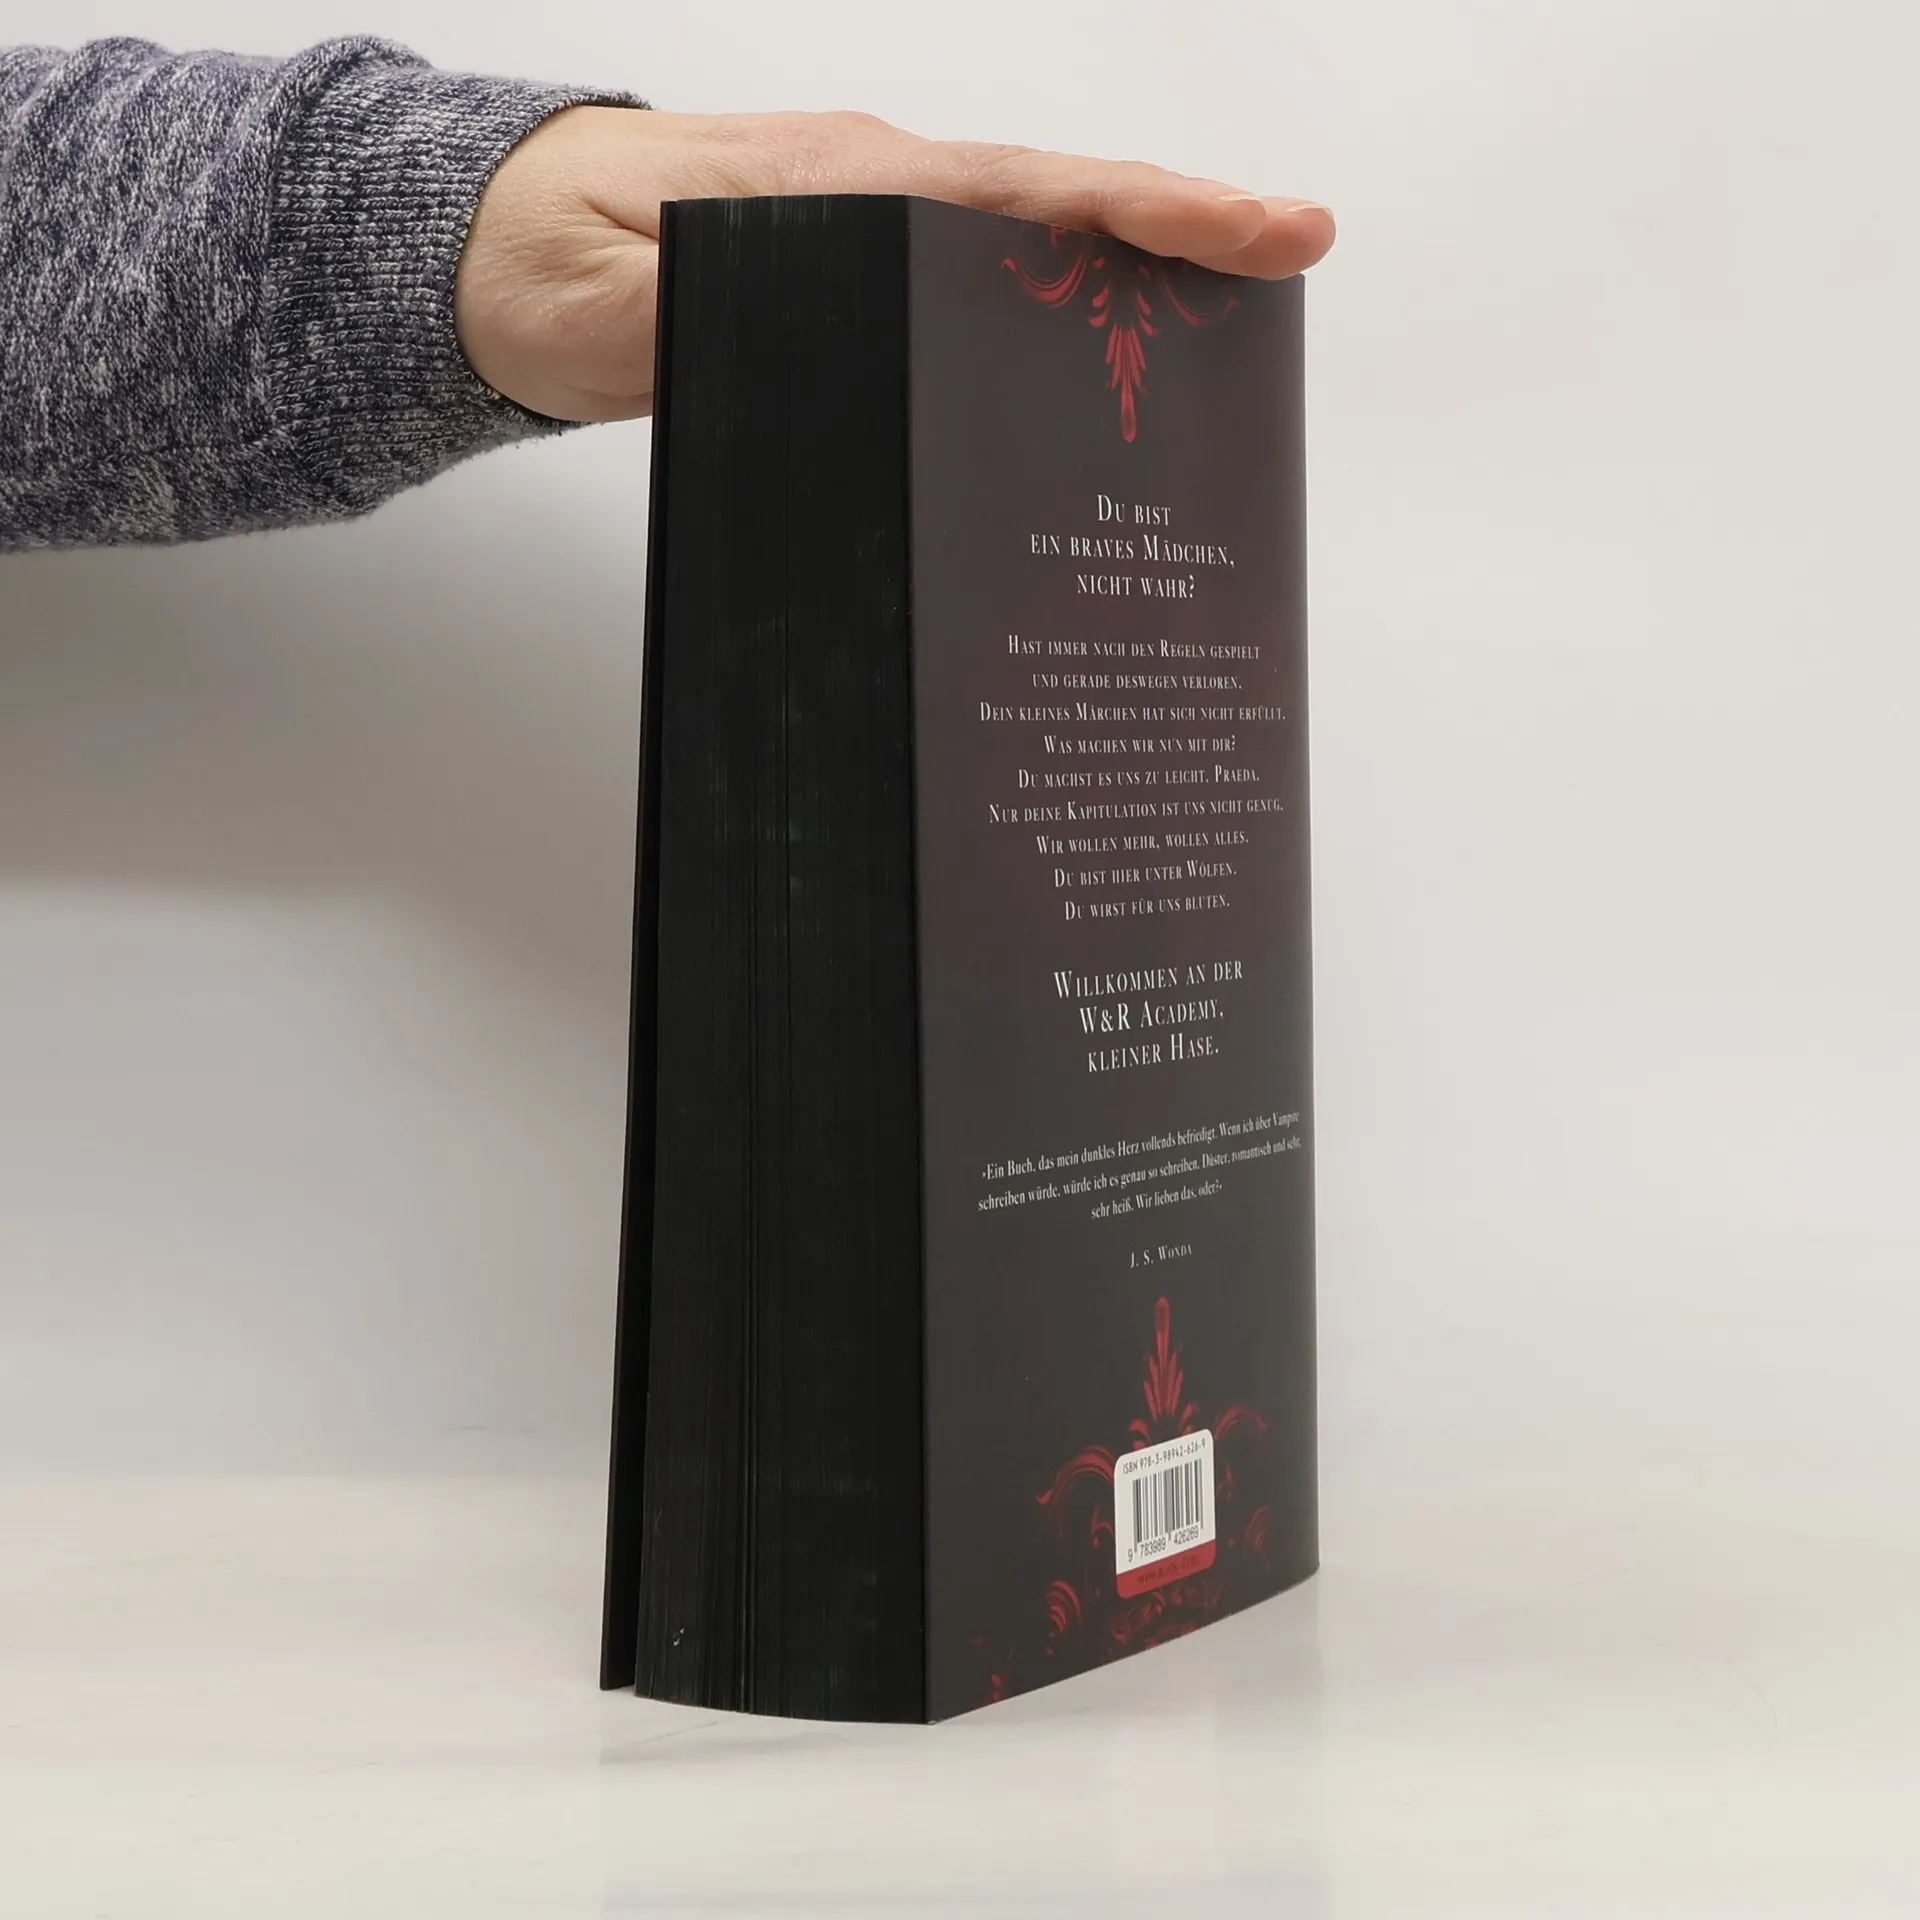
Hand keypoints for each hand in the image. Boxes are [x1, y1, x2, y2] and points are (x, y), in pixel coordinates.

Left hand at [454, 107, 1334, 422]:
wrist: (482, 250)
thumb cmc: (537, 267)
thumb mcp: (597, 306)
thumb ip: (688, 310)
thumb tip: (780, 313)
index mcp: (837, 183)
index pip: (1019, 193)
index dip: (1143, 211)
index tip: (1255, 225)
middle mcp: (872, 187)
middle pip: (1054, 206)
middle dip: (1179, 231)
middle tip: (1292, 263)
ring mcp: (869, 219)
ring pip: (1028, 239)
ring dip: (1132, 270)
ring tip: (1232, 325)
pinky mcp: (855, 264)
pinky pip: (982, 273)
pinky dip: (1058, 298)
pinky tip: (1096, 352)